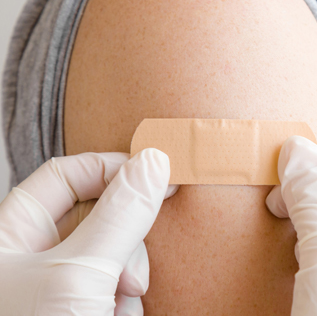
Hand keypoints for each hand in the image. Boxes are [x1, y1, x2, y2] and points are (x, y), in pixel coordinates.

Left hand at [0, 148, 173, 314]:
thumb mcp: (80, 273)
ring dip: (129, 277)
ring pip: (115, 251)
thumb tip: (154, 162)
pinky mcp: (81, 304)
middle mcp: (33, 253)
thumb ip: (119, 216)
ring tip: (119, 304)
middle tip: (134, 272)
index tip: (156, 176)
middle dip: (126, 241)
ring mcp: (58, 282)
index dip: (110, 169)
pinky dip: (126, 300)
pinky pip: (117, 284)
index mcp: (12, 232)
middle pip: (98, 214)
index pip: (64, 175)